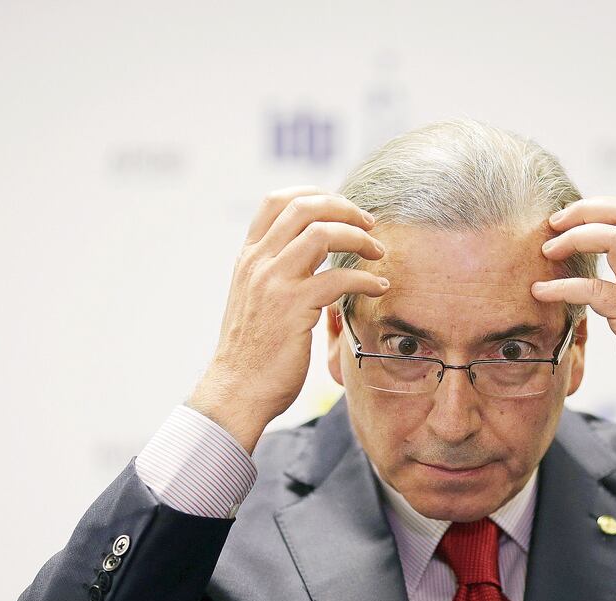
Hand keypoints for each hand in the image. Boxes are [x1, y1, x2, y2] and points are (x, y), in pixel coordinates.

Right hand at [187, 186, 387, 452]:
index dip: (316, 194)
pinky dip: (366, 279)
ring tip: (378, 252)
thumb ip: (275, 273)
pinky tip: (379, 287)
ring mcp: (273, 283)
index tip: (344, 208)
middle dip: (345, 208)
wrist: (236, 391)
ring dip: (359, 238)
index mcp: (249, 258)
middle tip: (370, 225)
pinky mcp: (293, 307)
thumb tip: (310, 256)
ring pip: (321, 234)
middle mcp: (258, 263)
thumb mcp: (255, 300)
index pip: (277, 200)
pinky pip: (338, 279)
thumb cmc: (252, 353)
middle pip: (303, 208)